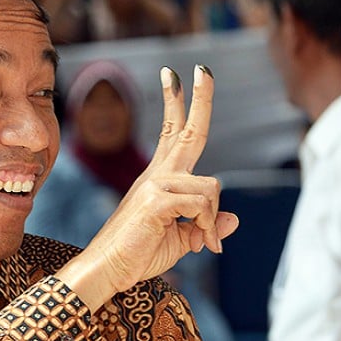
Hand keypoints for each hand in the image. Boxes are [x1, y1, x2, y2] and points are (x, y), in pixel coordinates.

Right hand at [57, 65, 238, 310]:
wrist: (108, 271)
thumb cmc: (139, 255)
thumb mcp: (182, 240)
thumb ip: (206, 226)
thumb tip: (233, 220)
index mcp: (160, 178)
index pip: (173, 132)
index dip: (178, 103)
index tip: (177, 75)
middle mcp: (158, 175)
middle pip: (187, 130)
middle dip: (199, 98)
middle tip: (202, 68)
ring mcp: (156, 184)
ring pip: (211, 186)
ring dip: (212, 219)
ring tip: (202, 243)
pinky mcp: (157, 200)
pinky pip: (201, 204)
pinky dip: (206, 227)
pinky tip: (198, 244)